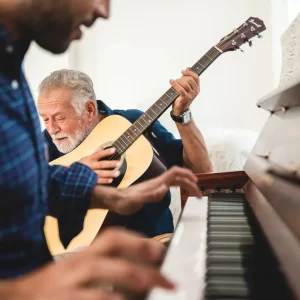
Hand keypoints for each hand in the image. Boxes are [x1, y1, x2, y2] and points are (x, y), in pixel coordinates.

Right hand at [16, 229, 173, 299]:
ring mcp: (69, 284)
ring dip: (131, 279)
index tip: (159, 251)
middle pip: (113, 251)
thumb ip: (104, 268)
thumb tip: (138, 273)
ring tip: (154, 287)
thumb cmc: (54, 286)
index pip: (113, 237)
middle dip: (143, 260)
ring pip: (103, 276)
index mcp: (84, 254)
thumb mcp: (77, 270)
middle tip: (168, 280)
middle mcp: (78, 263)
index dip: (138, 241)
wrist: (16, 297)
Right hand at [79, 147, 120, 183]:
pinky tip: (110, 180)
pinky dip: (104, 181)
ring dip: (109, 173)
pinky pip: (97, 181)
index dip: (106, 152)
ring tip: (118, 173)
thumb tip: (103, 146)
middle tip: (119, 163)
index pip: (98, 154)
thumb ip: (95, 153)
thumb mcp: (86, 158)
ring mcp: (89, 174)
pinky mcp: (88, 181)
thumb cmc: (79, 166)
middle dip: (111, 164)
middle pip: (101, 164)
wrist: (69, 176)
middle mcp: (89, 166)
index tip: (114, 149)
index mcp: (89, 159)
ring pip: (100, 173)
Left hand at [91, 166, 201, 214]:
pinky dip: (180, 187)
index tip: (197, 184)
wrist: (114, 200)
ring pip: (175, 180)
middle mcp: (157, 182)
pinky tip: (181, 193)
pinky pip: (170, 185)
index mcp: (156, 183)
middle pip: (178, 176)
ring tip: (194, 194)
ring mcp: (155, 185)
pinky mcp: (153, 189)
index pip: (175, 173)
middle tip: (199, 194)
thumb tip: (165, 188)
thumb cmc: (123, 202)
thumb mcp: (136, 201)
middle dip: (191, 183)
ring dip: (186, 184)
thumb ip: (150, 195)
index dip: (187, 176)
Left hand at [170, 67, 199, 115]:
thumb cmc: (182, 98)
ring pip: (185, 83)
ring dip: (178, 81)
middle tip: (177, 80)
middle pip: (190, 80)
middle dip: (182, 78)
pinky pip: (180, 89)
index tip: (183, 70)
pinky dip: (175, 84)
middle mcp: (195, 92)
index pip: (196, 77)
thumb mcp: (186, 88)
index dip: (190, 72)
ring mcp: (191, 95)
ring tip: (174, 82)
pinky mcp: (185, 98)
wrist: (180, 110)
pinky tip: (171, 81)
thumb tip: (188, 68)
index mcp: (197, 88)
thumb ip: (187, 79)